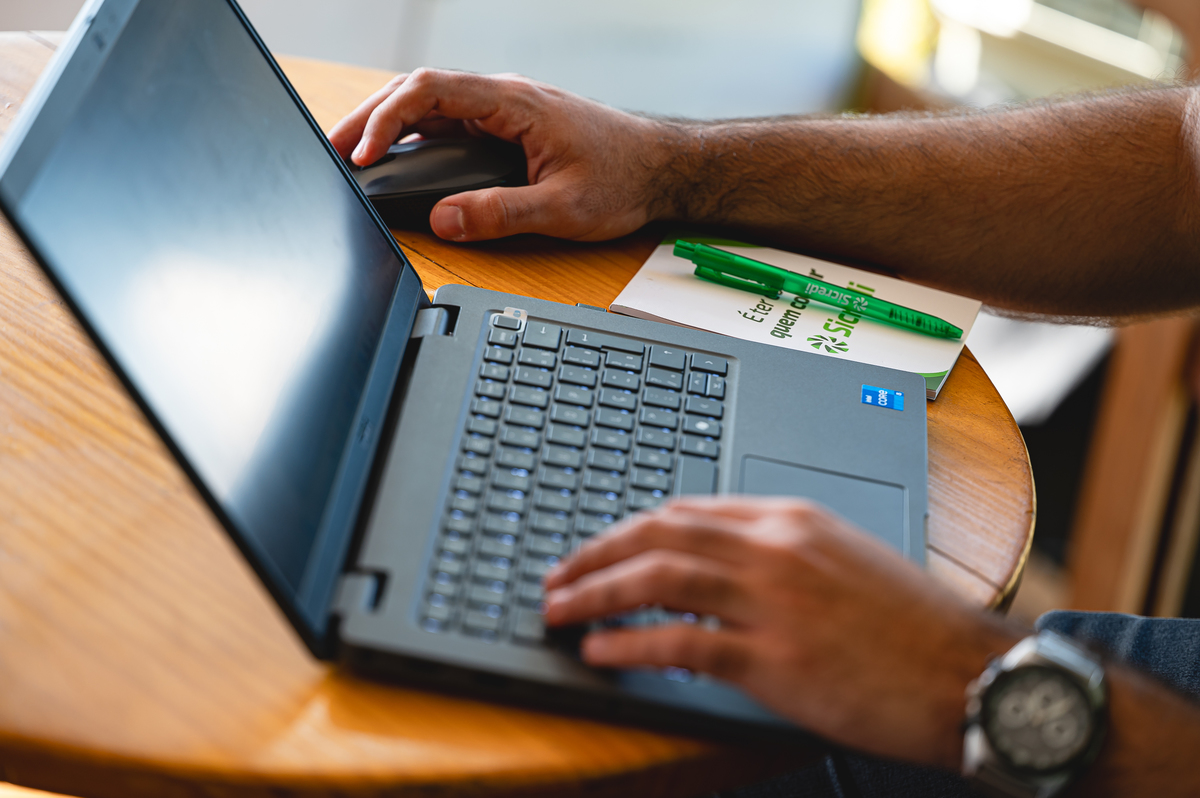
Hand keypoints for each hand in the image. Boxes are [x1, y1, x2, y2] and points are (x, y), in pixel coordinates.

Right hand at [327, 69, 679, 241]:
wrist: (660, 168)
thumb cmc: (623, 178)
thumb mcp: (563, 207)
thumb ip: (500, 213)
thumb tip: (445, 220)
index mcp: (514, 103)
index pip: (432, 92)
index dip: (389, 119)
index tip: (365, 153)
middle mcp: (503, 98)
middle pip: (418, 92)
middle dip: (370, 118)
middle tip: (332, 151)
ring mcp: (502, 111)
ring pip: (429, 106)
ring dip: (387, 125)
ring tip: (350, 154)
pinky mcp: (505, 129)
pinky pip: (448, 123)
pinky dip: (413, 137)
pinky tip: (394, 158)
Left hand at [543, 497, 1022, 767]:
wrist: (970, 674)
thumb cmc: (911, 627)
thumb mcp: (843, 564)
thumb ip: (776, 558)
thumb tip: (713, 571)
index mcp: (790, 520)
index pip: (686, 510)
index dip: (630, 530)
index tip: (598, 550)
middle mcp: (775, 549)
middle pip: (661, 534)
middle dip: (596, 553)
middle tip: (558, 576)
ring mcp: (774, 601)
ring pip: (660, 579)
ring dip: (597, 593)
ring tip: (559, 610)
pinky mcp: (776, 658)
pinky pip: (681, 643)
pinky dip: (631, 645)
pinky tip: (602, 651)